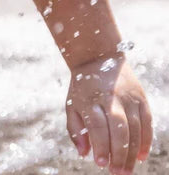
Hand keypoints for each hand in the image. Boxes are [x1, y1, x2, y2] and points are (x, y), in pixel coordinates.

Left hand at [66, 55, 151, 173]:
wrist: (97, 57)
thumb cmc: (83, 87)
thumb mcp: (71, 103)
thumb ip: (75, 129)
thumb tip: (84, 154)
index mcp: (90, 98)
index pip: (97, 126)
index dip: (100, 146)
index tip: (100, 164)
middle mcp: (111, 96)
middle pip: (119, 129)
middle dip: (119, 153)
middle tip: (117, 172)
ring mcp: (128, 96)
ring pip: (135, 129)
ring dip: (132, 152)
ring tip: (127, 170)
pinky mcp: (141, 97)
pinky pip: (147, 123)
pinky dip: (146, 141)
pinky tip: (140, 156)